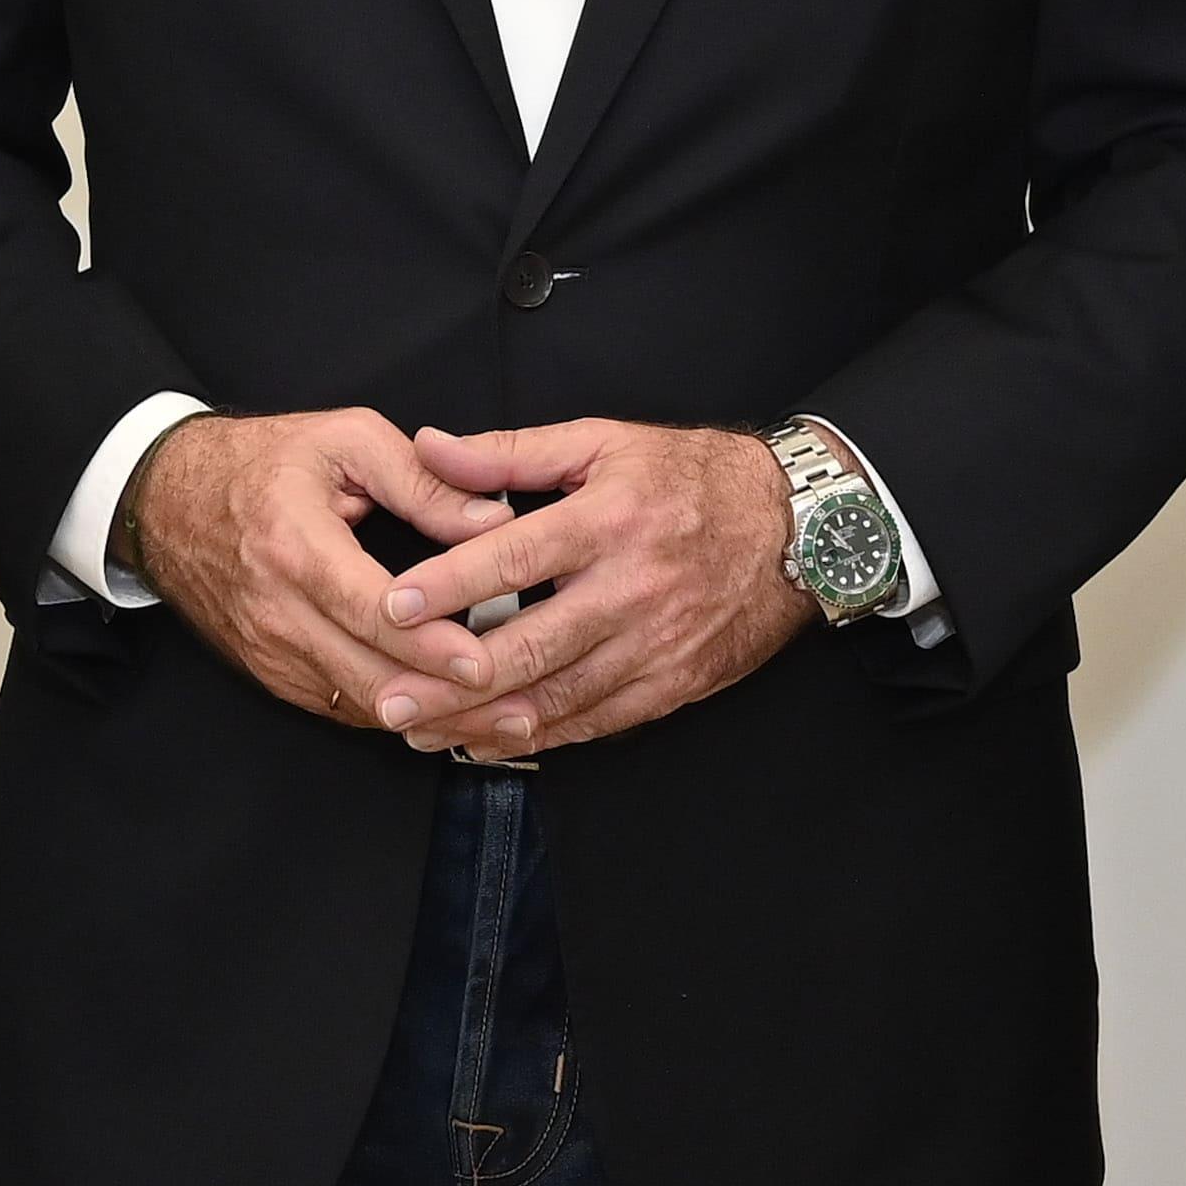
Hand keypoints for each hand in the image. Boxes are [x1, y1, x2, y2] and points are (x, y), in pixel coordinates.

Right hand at [121, 409, 502, 735]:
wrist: (167, 503)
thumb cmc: (260, 464)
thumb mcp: (344, 441)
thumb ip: (423, 481)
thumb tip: (494, 520)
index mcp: (294, 547)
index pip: (369, 611)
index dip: (429, 643)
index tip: (484, 663)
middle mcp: (277, 611)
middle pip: (370, 675)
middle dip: (447, 701)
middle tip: (517, 710)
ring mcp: (271, 651)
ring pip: (360, 704)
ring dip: (432, 719)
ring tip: (500, 721)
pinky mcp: (272, 673)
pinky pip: (343, 706)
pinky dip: (398, 714)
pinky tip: (450, 715)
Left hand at [376, 419, 813, 758]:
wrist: (797, 527)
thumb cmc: (693, 479)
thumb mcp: (603, 444)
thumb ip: (509, 453)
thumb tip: (428, 447)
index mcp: (609, 519)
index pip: (514, 557)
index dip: (449, 585)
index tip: (392, 606)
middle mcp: (631, 587)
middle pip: (529, 644)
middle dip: (450, 679)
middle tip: (388, 696)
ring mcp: (654, 643)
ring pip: (557, 696)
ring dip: (482, 721)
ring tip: (421, 729)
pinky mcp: (673, 683)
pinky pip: (596, 720)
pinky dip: (539, 737)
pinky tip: (487, 740)